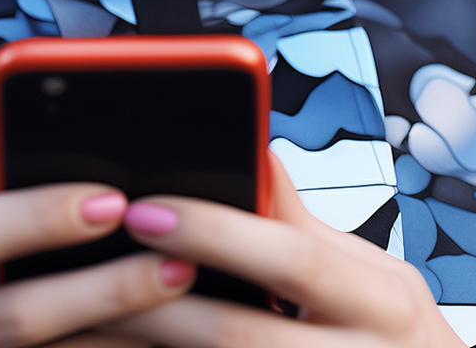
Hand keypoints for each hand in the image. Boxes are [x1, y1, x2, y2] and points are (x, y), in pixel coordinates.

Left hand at [106, 155, 462, 346]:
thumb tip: (257, 148)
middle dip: (155, 308)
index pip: (292, 257)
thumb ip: (309, 228)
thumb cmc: (396, 345)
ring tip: (79, 332)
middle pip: (240, 335)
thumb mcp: (377, 282)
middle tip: (85, 277)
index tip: (142, 211)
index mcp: (384, 303)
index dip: (215, 232)